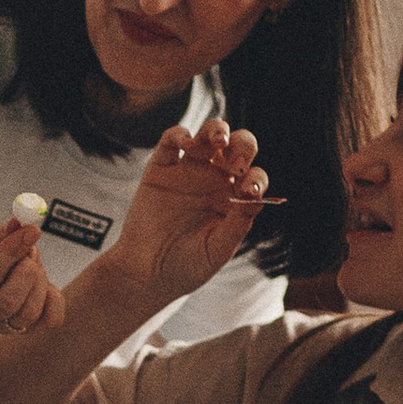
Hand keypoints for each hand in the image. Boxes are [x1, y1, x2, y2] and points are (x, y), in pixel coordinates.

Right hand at [0, 213, 50, 343]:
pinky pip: (50, 320)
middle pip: (8, 301)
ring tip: (31, 264)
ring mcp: (1, 326)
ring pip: (29, 312)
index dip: (13, 250)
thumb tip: (18, 224)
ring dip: (39, 282)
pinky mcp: (23, 329)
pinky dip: (54, 299)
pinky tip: (41, 283)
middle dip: (27, 271)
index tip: (31, 230)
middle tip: (30, 251)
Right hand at [103, 119, 276, 306]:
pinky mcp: (161, 168)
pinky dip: (180, 134)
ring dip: (217, 130)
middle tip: (235, 164)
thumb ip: (237, 225)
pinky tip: (186, 142)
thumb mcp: (217, 251)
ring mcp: (188, 172)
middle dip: (242, 146)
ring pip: (209, 136)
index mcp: (234, 199)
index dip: (256, 177)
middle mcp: (215, 180)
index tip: (248, 190)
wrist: (146, 273)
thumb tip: (256, 197)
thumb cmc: (186, 266)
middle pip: (237, 147)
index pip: (254, 176)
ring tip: (217, 140)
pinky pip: (172, 140)